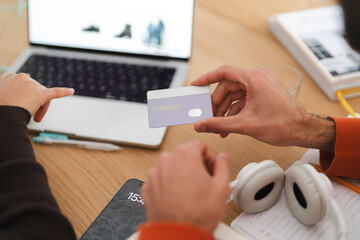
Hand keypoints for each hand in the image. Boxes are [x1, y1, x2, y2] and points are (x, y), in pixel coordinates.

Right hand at [0, 73, 73, 121]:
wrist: (2, 113)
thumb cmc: (1, 107)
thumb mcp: (2, 95)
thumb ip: (11, 93)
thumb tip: (18, 97)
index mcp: (12, 77)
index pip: (23, 86)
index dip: (23, 97)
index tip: (20, 105)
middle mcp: (23, 78)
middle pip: (33, 91)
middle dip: (32, 103)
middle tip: (29, 115)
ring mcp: (33, 85)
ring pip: (41, 96)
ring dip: (39, 107)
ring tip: (35, 118)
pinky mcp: (43, 94)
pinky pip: (56, 92)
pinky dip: (64, 92)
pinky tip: (71, 91)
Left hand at [141, 140, 229, 232]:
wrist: (178, 234)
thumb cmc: (196, 214)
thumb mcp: (222, 187)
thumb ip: (223, 165)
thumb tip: (222, 158)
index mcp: (185, 155)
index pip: (199, 144)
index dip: (208, 156)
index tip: (210, 167)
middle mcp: (167, 161)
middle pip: (184, 154)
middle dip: (194, 165)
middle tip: (202, 181)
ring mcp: (155, 174)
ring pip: (171, 167)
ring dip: (180, 175)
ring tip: (190, 192)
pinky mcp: (147, 187)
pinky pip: (160, 180)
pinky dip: (167, 185)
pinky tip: (177, 198)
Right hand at [191, 65, 334, 149]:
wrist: (302, 130)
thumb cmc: (282, 124)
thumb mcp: (245, 125)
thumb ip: (218, 124)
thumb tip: (201, 125)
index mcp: (254, 79)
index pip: (224, 72)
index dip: (207, 78)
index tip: (196, 85)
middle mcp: (258, 78)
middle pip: (228, 87)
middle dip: (218, 104)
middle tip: (209, 117)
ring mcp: (261, 85)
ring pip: (235, 94)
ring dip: (225, 110)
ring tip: (219, 126)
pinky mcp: (263, 93)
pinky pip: (243, 99)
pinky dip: (235, 111)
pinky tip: (230, 125)